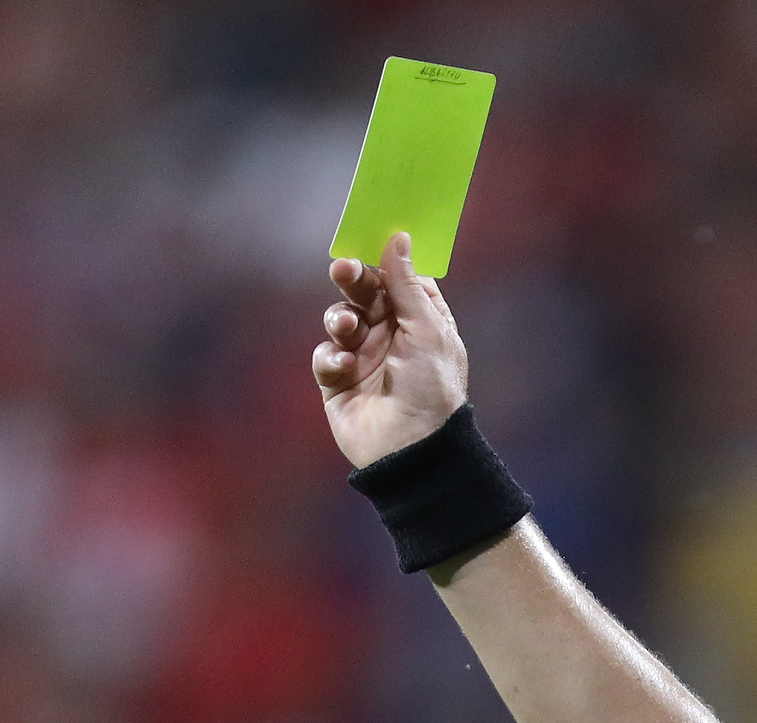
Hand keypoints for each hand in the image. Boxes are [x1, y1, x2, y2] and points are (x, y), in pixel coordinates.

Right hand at [316, 234, 469, 471]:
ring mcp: (364, 357)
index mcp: (420, 320)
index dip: (384, 259)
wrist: (413, 450)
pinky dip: (330, 358)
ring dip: (339, 318)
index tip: (370, 237)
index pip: (398, 278)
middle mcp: (391, 335)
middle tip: (343, 269)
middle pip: (364, 293)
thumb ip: (406, 284)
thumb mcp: (427, 330)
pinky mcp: (339, 381)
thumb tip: (398, 237)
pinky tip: (344, 368)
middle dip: (352, 279)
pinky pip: (325, 357)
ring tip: (346, 327)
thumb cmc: (431, 389)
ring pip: (339, 319)